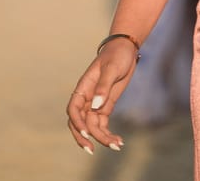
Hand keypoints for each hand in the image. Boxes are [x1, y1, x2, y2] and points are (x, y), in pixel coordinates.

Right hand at [66, 39, 138, 153]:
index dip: (77, 122)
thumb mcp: (112, 68)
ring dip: (102, 138)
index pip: (73, 108)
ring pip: (93, 126)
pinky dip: (109, 134)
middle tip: (91, 149)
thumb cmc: (116, 55)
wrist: (125, 50)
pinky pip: (103, 125)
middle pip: (79, 122)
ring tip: (117, 145)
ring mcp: (96, 103)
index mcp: (84, 87)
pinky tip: (118, 141)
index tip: (86, 132)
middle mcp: (87, 98)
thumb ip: (103, 86)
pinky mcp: (105, 107)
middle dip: (83, 137)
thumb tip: (95, 106)